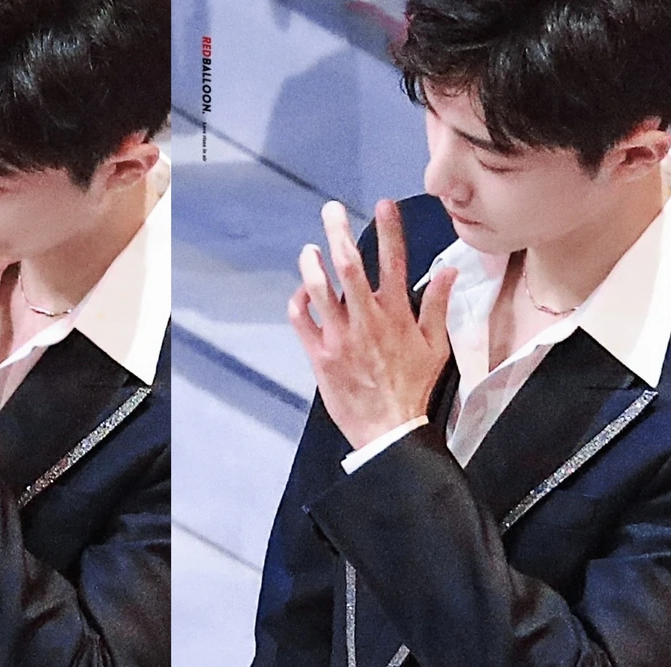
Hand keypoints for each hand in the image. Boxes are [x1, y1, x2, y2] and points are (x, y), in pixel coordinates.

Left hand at [288, 199, 456, 449]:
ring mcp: (340, 337)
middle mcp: (367, 320)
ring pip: (319, 289)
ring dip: (310, 264)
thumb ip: (437, 306)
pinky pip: (301, 320)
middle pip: (349, 266)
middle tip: (330, 210)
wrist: (389, 429)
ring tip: (309, 250)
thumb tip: (449, 271)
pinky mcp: (319, 354)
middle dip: (338, 232)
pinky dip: (298, 301)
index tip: (383, 204)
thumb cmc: (413, 388)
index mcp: (396, 314)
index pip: (394, 261)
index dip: (389, 229)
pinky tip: (301, 293)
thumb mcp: (436, 347)